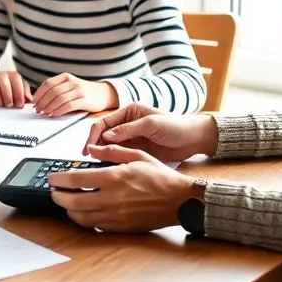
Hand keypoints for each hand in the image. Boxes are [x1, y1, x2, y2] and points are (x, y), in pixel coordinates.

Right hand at [0, 71, 31, 107]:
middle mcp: (2, 75)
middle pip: (5, 86)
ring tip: (2, 104)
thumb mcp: (19, 87)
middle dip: (8, 98)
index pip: (17, 82)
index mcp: (13, 76)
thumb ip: (25, 93)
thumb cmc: (8, 86)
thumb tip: (30, 100)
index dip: (19, 94)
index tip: (20, 104)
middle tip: (10, 105)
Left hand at [33, 74, 116, 116]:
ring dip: (49, 107)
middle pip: (52, 92)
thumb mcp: (69, 86)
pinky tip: (53, 115)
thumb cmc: (83, 91)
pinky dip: (58, 111)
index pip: (48, 83)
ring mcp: (79, 90)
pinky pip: (68, 106)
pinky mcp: (84, 100)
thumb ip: (57, 90)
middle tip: (37, 110)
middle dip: (42, 102)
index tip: (33, 102)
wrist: (103, 94)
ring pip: (59, 99)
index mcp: (65, 77)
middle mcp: (72, 82)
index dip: (39, 93)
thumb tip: (39, 100)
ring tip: (44, 113)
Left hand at [48, 144, 195, 232]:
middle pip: (73, 202)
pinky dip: (85, 220)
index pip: (76, 180)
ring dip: (69, 211)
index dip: (59, 180)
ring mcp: (116, 215)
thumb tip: (92, 149)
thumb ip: (112, 151)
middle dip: (58, 197)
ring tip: (66, 203)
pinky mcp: (121, 227)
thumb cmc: (161, 177)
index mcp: (115, 177)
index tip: (53, 178)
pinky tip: (84, 212)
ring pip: (82, 218)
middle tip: (54, 192)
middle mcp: (112, 198)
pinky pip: (96, 226)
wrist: (180, 200)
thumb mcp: (137, 155)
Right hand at [84, 104, 217, 161]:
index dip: (94, 135)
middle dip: (95, 146)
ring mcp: (131, 139)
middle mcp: (126, 125)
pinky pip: (119, 156)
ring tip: (96, 166)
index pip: (104, 123)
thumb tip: (105, 137)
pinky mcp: (136, 151)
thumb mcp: (151, 124)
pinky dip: (112, 161)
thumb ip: (128, 129)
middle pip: (103, 135)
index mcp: (128, 113)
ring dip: (102, 155)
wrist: (194, 139)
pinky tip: (108, 168)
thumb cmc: (175, 126)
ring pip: (109, 147)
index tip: (88, 148)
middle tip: (89, 159)